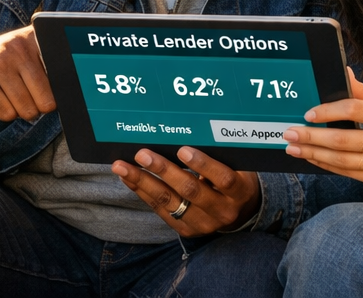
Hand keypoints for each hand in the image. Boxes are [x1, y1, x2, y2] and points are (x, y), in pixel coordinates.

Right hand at [0, 25, 55, 123]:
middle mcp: (14, 48)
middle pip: (45, 100)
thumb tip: (75, 87)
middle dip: (41, 106)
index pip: (59, 75)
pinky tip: (2, 98)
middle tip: (34, 98)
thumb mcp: (32, 52)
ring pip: (25, 109)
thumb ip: (52, 62)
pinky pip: (6, 113)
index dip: (59, 91)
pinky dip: (7, 113)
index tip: (56, 94)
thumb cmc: (11, 61)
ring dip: (23, 110)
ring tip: (16, 97)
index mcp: (32, 39)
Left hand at [112, 147, 260, 236]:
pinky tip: (129, 178)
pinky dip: (142, 192)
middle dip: (163, 171)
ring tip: (123, 167)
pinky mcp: (186, 230)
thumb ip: (216, 153)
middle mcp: (222, 211)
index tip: (182, 150)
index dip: (203, 164)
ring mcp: (203, 223)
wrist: (239, 212)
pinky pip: (160, 210)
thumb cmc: (234, 176)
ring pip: (170, 202)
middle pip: (190, 191)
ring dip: (143, 182)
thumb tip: (184, 131)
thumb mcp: (235, 165)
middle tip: (142, 154)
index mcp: (239, 191)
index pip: (223, 178)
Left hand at [282, 69, 362, 205]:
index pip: (354, 110)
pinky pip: (348, 173)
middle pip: (344, 140)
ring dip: (314, 153)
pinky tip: (312, 157)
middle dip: (312, 137)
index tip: (308, 113)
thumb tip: (342, 72)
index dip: (328, 111)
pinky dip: (326, 165)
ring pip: (343, 160)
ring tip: (293, 147)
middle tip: (290, 133)